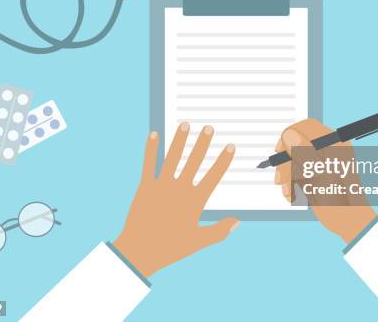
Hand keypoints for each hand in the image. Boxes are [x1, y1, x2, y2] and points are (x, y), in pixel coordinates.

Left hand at [114, 123, 238, 276]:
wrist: (140, 251)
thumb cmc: (170, 248)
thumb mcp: (198, 242)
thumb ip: (219, 231)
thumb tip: (237, 222)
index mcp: (194, 201)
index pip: (213, 176)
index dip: (223, 161)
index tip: (230, 147)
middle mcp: (179, 189)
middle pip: (193, 161)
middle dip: (202, 143)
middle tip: (209, 128)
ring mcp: (161, 186)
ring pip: (172, 158)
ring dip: (179, 140)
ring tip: (185, 124)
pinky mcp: (144, 187)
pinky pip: (148, 164)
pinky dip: (151, 149)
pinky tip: (154, 134)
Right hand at [274, 119, 376, 243]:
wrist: (347, 221)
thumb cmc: (340, 199)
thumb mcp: (320, 173)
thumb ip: (304, 151)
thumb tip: (289, 134)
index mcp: (334, 143)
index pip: (306, 127)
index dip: (290, 136)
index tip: (280, 151)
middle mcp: (327, 149)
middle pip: (296, 143)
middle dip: (286, 163)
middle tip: (281, 180)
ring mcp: (320, 161)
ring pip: (293, 159)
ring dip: (287, 176)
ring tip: (289, 192)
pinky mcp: (315, 173)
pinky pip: (296, 171)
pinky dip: (292, 183)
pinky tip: (294, 194)